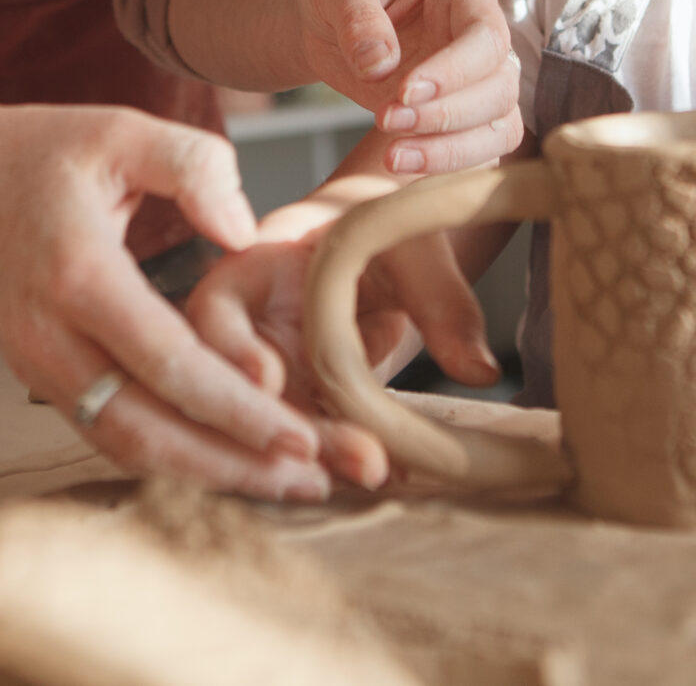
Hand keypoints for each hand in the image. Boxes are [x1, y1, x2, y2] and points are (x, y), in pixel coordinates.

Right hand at [0, 96, 330, 501]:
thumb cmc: (32, 150)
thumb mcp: (119, 130)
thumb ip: (194, 166)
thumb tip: (243, 232)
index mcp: (79, 275)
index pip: (167, 366)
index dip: (237, 409)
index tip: (302, 433)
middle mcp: (52, 337)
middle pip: (150, 431)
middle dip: (236, 465)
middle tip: (315, 477)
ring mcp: (39, 367)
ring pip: (126, 447)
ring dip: (208, 473)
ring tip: (284, 482)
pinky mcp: (40, 378)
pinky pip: (106, 434)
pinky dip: (169, 458)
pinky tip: (226, 462)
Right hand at [186, 219, 496, 488]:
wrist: (396, 244)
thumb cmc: (393, 222)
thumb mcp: (417, 245)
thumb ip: (442, 302)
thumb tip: (480, 369)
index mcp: (258, 262)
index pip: (215, 306)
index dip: (230, 346)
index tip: (269, 378)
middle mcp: (250, 323)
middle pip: (232, 385)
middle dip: (275, 428)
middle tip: (347, 454)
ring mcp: (270, 369)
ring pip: (262, 426)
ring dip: (308, 458)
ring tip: (374, 470)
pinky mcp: (298, 403)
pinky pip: (299, 442)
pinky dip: (332, 463)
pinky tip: (381, 473)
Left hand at [295, 0, 520, 173]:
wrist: (325, 12)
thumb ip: (358, 18)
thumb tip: (379, 65)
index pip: (486, 37)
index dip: (454, 71)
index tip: (404, 92)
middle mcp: (479, 37)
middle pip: (500, 88)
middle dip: (447, 116)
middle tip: (386, 120)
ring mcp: (473, 79)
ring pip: (499, 126)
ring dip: (451, 150)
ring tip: (393, 156)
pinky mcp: (457, 114)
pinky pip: (477, 148)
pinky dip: (446, 163)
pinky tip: (401, 165)